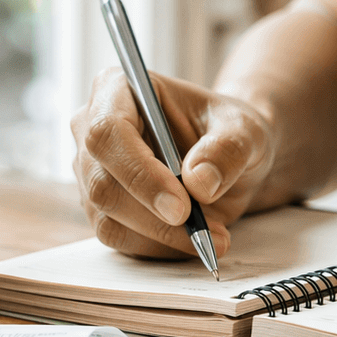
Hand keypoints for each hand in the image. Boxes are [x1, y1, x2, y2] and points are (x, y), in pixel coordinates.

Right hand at [70, 68, 274, 258]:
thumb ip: (228, 150)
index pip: (108, 132)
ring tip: (214, 236)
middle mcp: (91, 127)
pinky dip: (159, 247)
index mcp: (118, 89)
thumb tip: (199, 182)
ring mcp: (91, 170)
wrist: (230, 157)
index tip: (181, 206)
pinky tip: (195, 240)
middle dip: (154, 216)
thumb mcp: (246, 130)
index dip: (140, 173)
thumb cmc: (230, 130)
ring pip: (107, 217)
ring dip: (163, 237)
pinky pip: (119, 238)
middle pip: (102, 182)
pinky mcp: (101, 207)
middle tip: (206, 232)